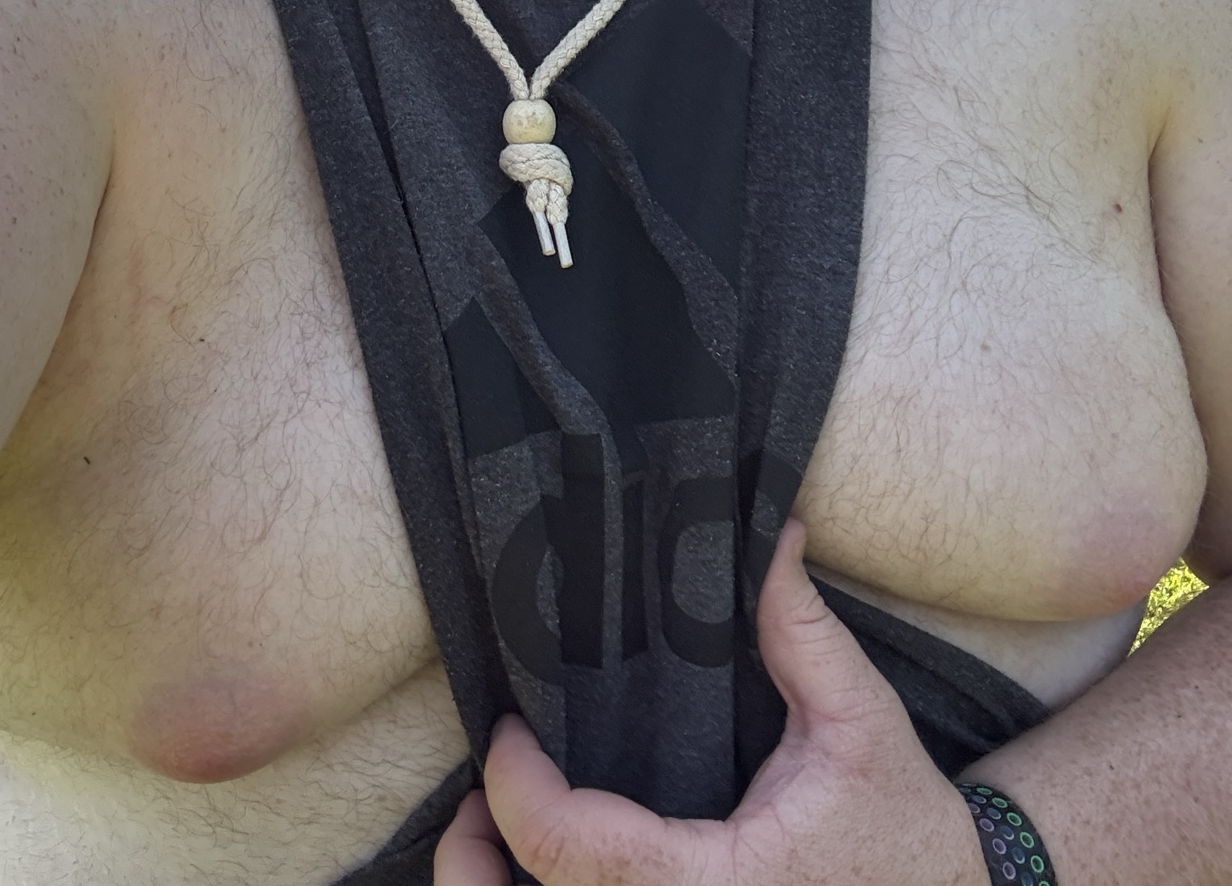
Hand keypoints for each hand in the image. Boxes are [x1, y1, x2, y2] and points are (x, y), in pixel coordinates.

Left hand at [434, 520, 989, 885]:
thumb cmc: (902, 819)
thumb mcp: (858, 718)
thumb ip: (801, 628)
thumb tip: (775, 530)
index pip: (574, 853)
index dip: (518, 789)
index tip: (509, 729)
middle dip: (478, 863)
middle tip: (478, 792)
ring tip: (491, 830)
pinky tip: (545, 870)